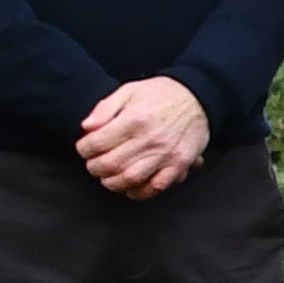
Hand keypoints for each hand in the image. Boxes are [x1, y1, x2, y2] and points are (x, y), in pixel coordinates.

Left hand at [75, 75, 211, 199]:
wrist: (199, 98)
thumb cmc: (162, 94)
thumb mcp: (129, 90)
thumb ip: (105, 108)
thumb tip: (86, 127)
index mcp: (134, 119)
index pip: (97, 143)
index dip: (84, 149)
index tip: (84, 148)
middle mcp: (149, 139)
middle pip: (110, 164)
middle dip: (94, 167)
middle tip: (94, 164)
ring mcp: (165, 154)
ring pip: (130, 179)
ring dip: (112, 182)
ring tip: (108, 176)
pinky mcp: (178, 164)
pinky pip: (156, 186)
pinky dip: (140, 192)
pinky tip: (130, 188)